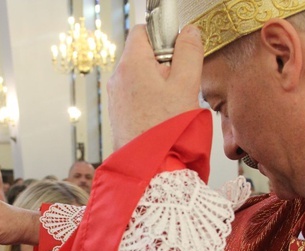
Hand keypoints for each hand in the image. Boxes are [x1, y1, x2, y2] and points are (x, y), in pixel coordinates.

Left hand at [107, 24, 203, 148]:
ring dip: (159, 83)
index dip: (163, 36)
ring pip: (140, 76)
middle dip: (163, 63)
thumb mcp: (186, 84)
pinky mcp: (119, 113)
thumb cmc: (165, 130)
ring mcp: (116, 97)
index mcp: (131, 64)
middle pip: (143, 54)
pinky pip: (136, 95)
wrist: (150, 166)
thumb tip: (188, 33)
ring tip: (172, 103)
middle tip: (180, 83)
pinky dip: (150, 99)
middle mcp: (118, 78)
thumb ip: (189, 52)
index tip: (178, 52)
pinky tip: (163, 115)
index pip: (144, 30)